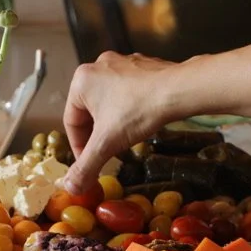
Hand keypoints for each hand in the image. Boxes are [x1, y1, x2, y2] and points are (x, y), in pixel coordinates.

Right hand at [62, 52, 176, 192]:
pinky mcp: (141, 64)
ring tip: (125, 137)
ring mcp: (121, 63)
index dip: (79, 148)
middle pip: (89, 111)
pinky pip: (127, 90)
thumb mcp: (107, 144)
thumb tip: (71, 187)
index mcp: (81, 81)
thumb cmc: (139, 111)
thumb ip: (86, 167)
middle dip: (97, 134)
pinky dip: (129, 107)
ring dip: (112, 121)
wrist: (179, 90)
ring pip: (108, 101)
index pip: (71, 122)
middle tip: (108, 151)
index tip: (90, 163)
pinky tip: (140, 119)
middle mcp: (97, 66)